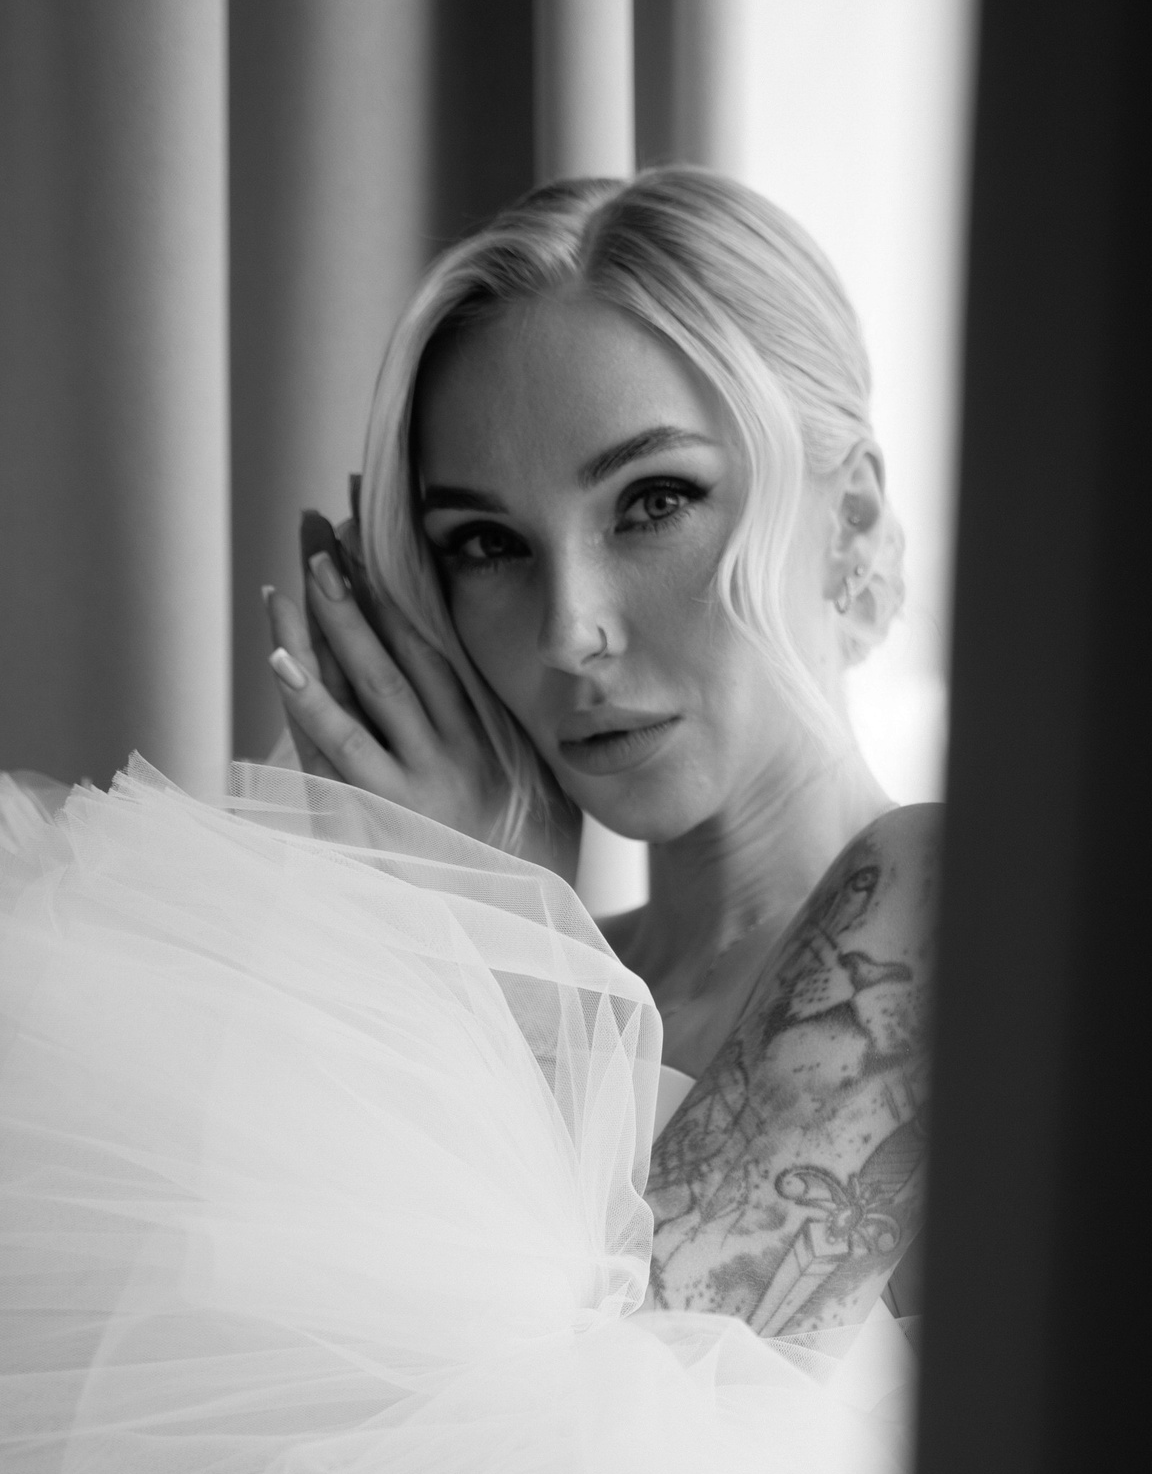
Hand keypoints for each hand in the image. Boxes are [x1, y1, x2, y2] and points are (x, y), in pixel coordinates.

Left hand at [262, 515, 580, 879]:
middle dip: (355, 591)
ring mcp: (414, 788)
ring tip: (292, 580)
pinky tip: (281, 663)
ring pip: (363, 694)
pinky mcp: (379, 821)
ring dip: (326, 633)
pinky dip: (307, 705)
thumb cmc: (530, 873)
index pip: (436, 647)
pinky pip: (335, 753)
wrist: (518, 944)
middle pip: (395, 656)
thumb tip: (533, 688)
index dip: (400, 591)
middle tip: (319, 529)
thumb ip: (524, 744)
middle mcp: (454, 756)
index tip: (369, 538)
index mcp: (492, 742)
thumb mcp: (548, 798)